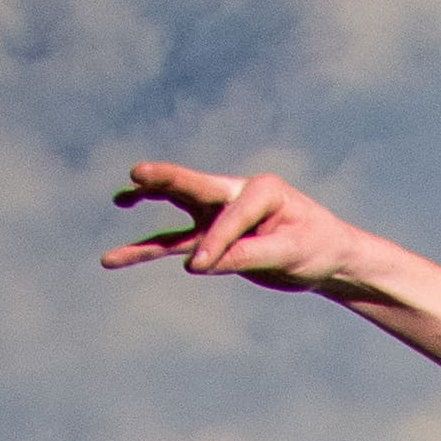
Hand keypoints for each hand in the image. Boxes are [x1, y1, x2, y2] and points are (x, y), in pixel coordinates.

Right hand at [103, 159, 356, 287]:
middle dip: (166, 180)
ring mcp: (218, 216)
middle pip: (193, 187)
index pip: (230, 214)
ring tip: (117, 197)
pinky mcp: (210, 239)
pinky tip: (115, 257)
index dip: (216, 240)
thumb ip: (248, 254)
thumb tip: (201, 264)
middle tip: (138, 172)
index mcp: (261, 190)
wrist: (325, 256)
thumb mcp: (291, 253)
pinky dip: (145, 250)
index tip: (200, 268)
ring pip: (176, 213)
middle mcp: (234, 195)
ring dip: (147, 205)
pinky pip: (172, 244)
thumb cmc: (316, 246)